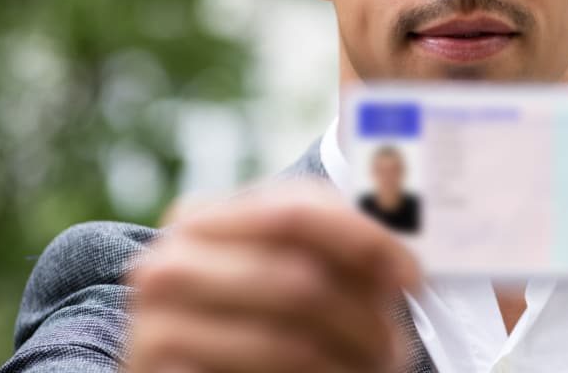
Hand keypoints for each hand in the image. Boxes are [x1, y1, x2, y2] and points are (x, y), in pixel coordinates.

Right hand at [124, 180, 420, 371]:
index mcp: (204, 217)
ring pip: (290, 343)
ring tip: (368, 370)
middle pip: (300, 280)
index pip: (298, 211)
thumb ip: (328, 251)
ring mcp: (156, 322)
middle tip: (394, 346)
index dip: (366, 242)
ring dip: (348, 364)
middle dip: (364, 319)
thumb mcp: (280, 273)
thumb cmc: (249, 324)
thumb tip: (405, 264)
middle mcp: (171, 260)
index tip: (412, 277)